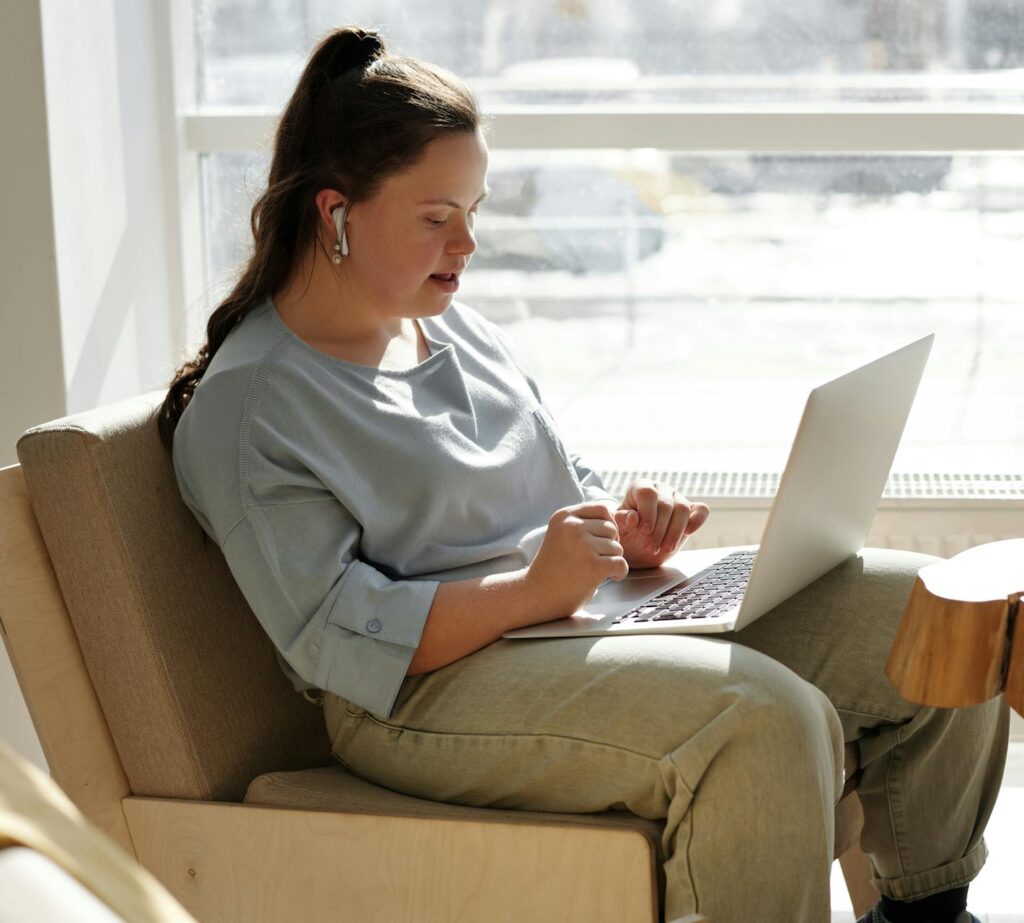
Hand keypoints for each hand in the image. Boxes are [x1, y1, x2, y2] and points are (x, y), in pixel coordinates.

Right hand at [525, 501, 629, 618]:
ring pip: (617, 547)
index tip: (601, 541)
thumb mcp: (561, 534)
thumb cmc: (552, 568)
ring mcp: (583, 545)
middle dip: (609, 544)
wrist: (535, 595)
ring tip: (596, 570)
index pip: (602, 509)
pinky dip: (620, 572)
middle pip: (611, 528)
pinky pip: (621, 564)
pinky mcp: (592, 566)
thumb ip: (582, 524)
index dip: (608, 525)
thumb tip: (616, 518)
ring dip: (612, 560)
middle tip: (598, 559)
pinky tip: (610, 577)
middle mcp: (572, 527)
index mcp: (564, 516)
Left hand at [612, 480, 709, 568]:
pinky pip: (701, 510)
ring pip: (682, 509)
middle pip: (666, 504)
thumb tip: (632, 518)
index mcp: (640, 487)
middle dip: (659, 529)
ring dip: (675, 532)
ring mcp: (677, 499)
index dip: (647, 512)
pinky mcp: (691, 511)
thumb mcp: (619, 529)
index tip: (643, 531)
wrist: (636, 547)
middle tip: (651, 548)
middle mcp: (660, 489)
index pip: (647, 493)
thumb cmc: (625, 533)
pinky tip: (689, 533)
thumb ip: (622, 521)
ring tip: (665, 549)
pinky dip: (697, 520)